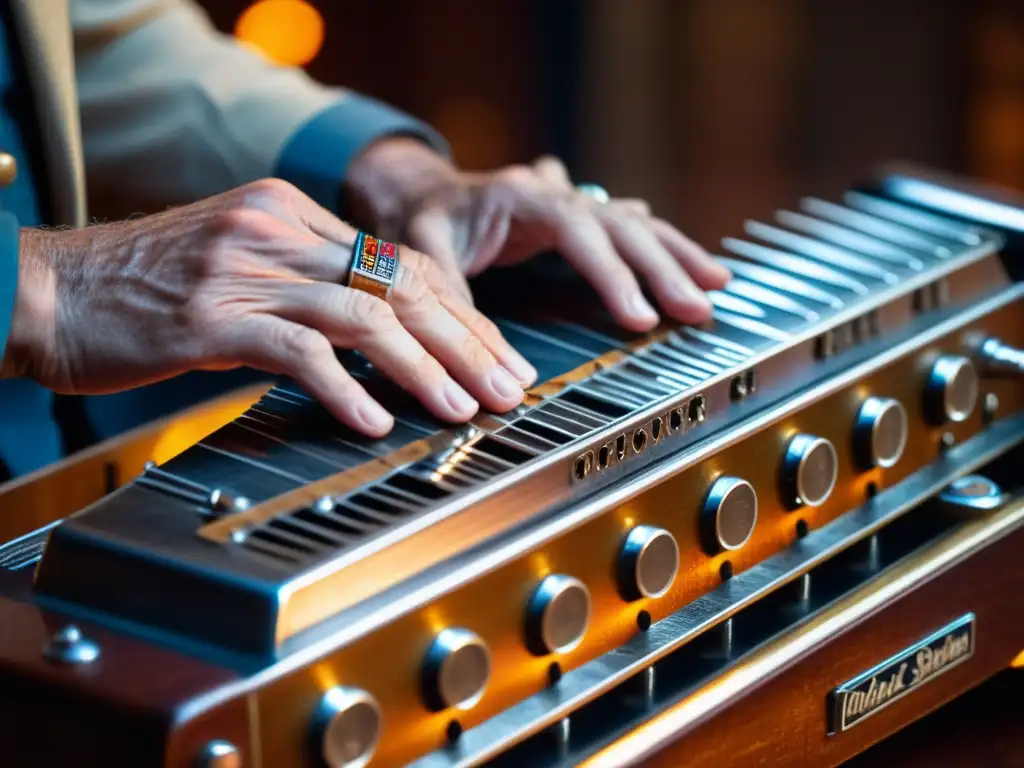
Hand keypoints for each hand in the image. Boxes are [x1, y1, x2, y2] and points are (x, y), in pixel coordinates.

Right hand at [3, 179, 535, 436]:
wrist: (50, 291)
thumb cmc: (146, 294)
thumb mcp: (241, 271)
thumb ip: (308, 290)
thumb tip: (384, 338)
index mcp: (291, 216)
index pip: (402, 265)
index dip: (461, 316)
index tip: (498, 358)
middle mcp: (277, 231)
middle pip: (399, 286)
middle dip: (464, 343)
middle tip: (507, 389)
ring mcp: (244, 269)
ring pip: (363, 315)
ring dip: (422, 367)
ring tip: (461, 409)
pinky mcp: (210, 316)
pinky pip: (297, 349)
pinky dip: (345, 388)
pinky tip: (375, 421)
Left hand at [345, 139, 730, 331]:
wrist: (427, 191)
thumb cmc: (423, 219)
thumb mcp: (420, 249)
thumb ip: (448, 288)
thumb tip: (477, 346)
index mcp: (522, 196)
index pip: (579, 231)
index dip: (611, 273)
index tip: (638, 315)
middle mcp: (556, 193)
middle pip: (621, 225)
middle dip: (662, 268)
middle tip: (696, 308)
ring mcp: (573, 202)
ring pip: (637, 222)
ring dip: (677, 255)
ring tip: (716, 284)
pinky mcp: (581, 218)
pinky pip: (633, 228)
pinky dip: (667, 248)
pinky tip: (699, 265)